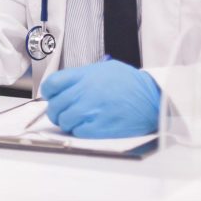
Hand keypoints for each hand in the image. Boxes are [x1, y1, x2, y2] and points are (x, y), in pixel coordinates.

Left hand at [41, 60, 160, 137]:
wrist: (153, 97)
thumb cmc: (130, 83)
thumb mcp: (103, 69)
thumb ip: (82, 76)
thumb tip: (66, 85)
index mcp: (82, 76)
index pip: (51, 84)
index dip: (48, 92)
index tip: (51, 96)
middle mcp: (83, 92)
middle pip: (55, 105)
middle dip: (56, 111)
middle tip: (62, 113)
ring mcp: (90, 110)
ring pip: (64, 120)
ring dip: (66, 123)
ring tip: (75, 121)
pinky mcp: (99, 127)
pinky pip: (78, 132)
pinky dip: (78, 131)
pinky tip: (86, 127)